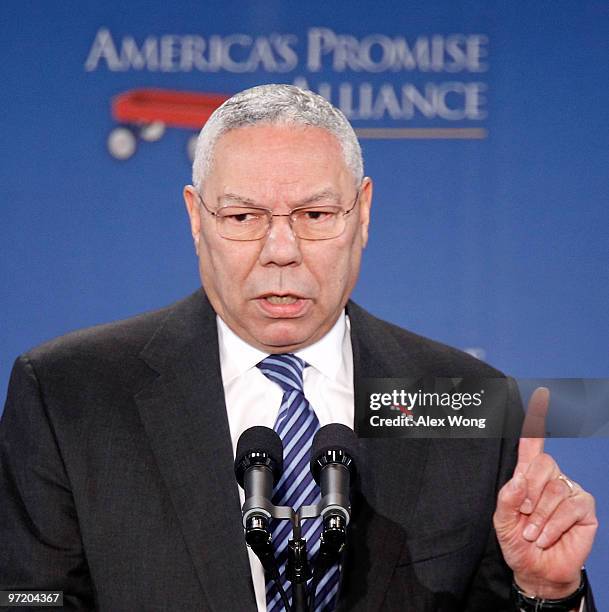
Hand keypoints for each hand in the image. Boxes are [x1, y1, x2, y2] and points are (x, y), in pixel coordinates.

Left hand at [493, 387, 597, 598]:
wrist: (536, 570)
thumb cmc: (517, 541)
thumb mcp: (501, 520)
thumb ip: (507, 497)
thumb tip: (521, 479)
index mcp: (527, 475)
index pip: (532, 443)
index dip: (537, 418)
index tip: (541, 394)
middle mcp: (550, 477)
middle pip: (541, 465)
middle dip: (528, 495)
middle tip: (523, 518)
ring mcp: (569, 490)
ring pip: (553, 489)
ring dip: (538, 517)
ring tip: (533, 532)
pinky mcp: (584, 507)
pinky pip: (568, 506)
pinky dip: (552, 524)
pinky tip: (547, 536)